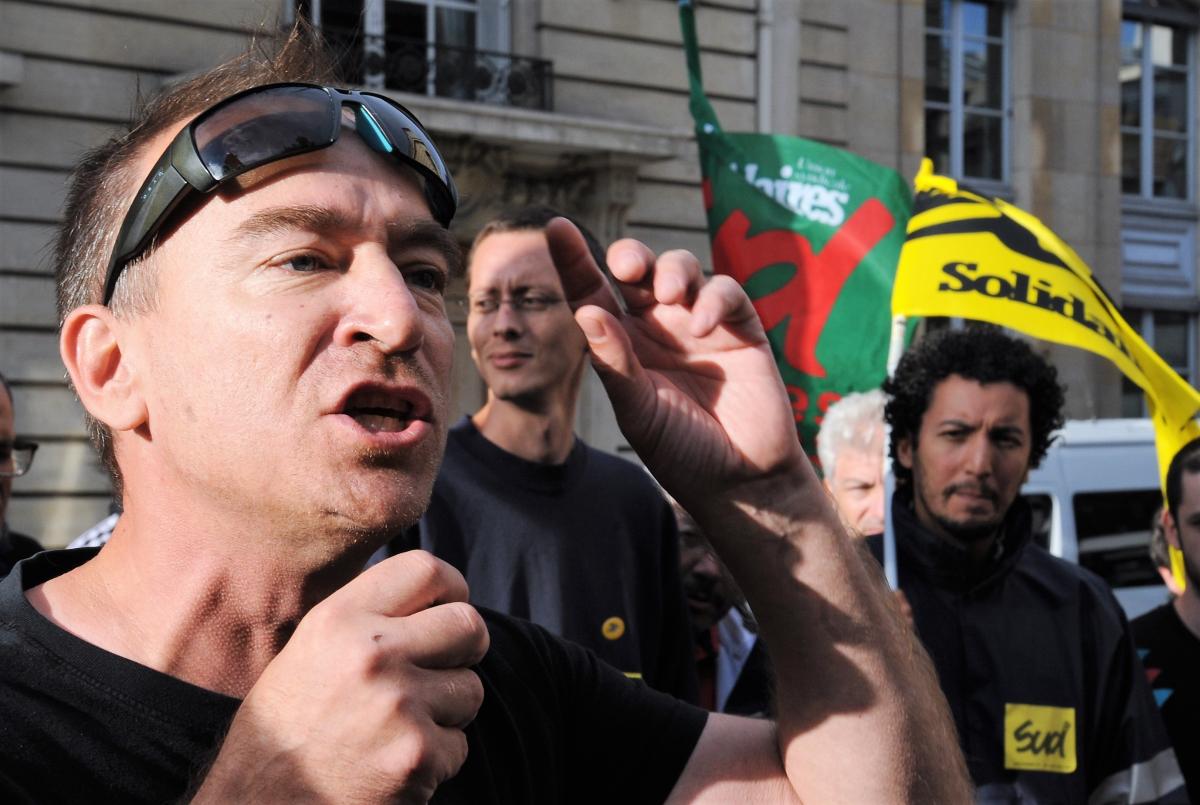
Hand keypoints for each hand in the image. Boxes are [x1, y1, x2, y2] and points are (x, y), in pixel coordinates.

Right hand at [193, 551, 488, 803]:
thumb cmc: (286, 728)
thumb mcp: (310, 650)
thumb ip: (367, 616)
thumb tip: (435, 595)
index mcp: (340, 620)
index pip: (427, 570)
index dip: (452, 587)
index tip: (450, 606)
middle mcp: (372, 655)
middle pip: (468, 624)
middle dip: (465, 648)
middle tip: (440, 670)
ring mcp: (399, 707)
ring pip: (471, 689)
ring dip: (448, 710)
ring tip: (398, 727)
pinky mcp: (418, 757)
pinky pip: (459, 745)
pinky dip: (436, 759)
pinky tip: (392, 764)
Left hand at [545, 218, 806, 512]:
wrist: (741, 480)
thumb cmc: (683, 451)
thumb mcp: (638, 411)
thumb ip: (615, 365)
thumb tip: (586, 312)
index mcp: (623, 345)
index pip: (593, 293)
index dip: (574, 260)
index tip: (556, 227)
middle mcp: (658, 328)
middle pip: (638, 271)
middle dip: (630, 256)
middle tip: (626, 267)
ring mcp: (699, 324)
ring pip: (681, 269)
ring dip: (672, 270)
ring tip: (668, 296)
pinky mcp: (739, 328)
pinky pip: (725, 291)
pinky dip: (713, 297)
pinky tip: (704, 326)